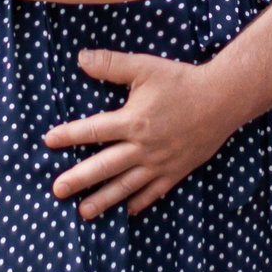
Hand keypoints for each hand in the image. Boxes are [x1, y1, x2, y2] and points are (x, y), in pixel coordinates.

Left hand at [44, 49, 240, 219]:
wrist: (222, 99)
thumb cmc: (182, 82)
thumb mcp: (145, 67)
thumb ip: (111, 65)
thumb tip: (80, 58)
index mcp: (132, 121)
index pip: (93, 130)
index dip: (69, 135)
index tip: (49, 141)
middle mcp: (143, 147)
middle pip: (104, 166)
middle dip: (79, 179)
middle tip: (57, 191)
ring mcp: (159, 163)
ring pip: (126, 186)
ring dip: (103, 200)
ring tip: (83, 213)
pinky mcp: (176, 171)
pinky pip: (154, 192)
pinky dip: (140, 203)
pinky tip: (127, 211)